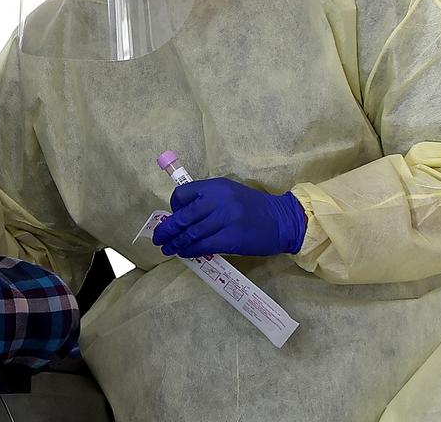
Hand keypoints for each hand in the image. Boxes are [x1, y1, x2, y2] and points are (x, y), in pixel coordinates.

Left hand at [151, 177, 306, 257]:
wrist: (282, 220)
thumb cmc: (254, 208)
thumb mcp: (230, 193)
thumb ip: (207, 200)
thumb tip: (182, 215)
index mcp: (216, 186)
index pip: (183, 194)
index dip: (174, 207)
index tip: (173, 216)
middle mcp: (218, 200)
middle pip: (183, 216)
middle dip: (167, 229)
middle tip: (159, 238)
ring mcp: (224, 219)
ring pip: (190, 233)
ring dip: (175, 243)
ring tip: (167, 249)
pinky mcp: (230, 239)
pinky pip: (203, 246)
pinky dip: (190, 251)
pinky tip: (185, 253)